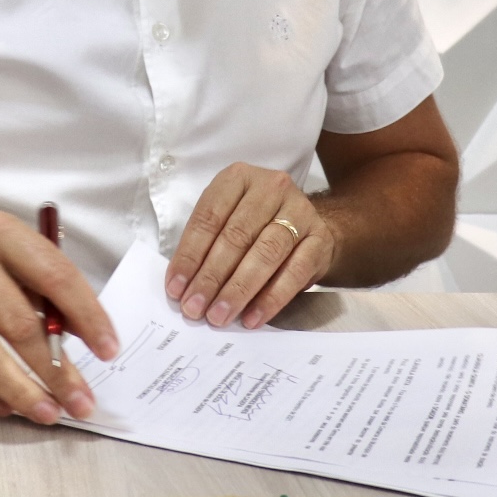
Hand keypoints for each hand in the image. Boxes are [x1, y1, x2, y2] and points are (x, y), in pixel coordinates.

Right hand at [0, 212, 118, 425]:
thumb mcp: (0, 250)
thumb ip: (38, 285)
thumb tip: (81, 334)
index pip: (54, 275)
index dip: (87, 316)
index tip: (108, 349)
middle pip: (19, 324)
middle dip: (57, 370)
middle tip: (82, 401)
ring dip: (22, 391)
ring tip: (49, 413)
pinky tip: (4, 408)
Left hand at [167, 164, 335, 328]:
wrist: (309, 227)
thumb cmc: (257, 226)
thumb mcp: (227, 220)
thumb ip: (205, 246)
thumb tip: (182, 287)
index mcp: (239, 178)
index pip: (209, 218)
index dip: (189, 256)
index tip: (176, 289)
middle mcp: (272, 187)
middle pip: (236, 236)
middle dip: (211, 278)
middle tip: (195, 307)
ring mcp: (300, 211)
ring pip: (265, 254)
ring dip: (238, 290)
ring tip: (219, 316)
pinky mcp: (320, 238)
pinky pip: (294, 272)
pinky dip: (270, 299)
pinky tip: (252, 317)